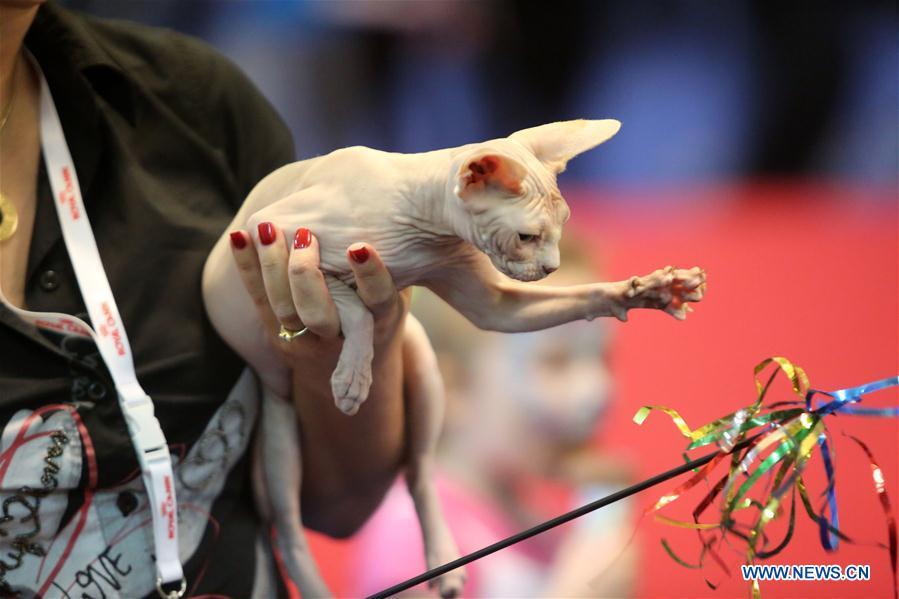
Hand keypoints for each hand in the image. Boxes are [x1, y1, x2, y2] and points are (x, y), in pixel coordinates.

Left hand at [228, 222, 409, 369]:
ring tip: (269, 229)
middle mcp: (342, 335)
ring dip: (273, 268)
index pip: (378, 300)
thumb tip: (413, 196)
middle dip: (307, 275)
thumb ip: (398, 252)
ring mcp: (305, 339)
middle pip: (320, 315)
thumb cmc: (376, 300)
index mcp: (380, 318)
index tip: (360, 246)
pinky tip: (242, 234)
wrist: (344, 356)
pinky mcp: (276, 333)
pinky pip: (258, 299)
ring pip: (285, 310)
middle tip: (305, 234)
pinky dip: (248, 266)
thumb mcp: (398, 282)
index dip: (370, 275)